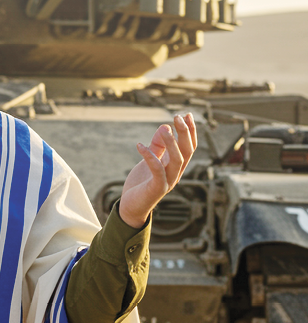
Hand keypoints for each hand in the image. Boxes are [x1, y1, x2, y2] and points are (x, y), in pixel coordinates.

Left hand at [118, 113, 196, 228]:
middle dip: (185, 132)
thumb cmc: (141, 184)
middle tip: (177, 116)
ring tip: (166, 128)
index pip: (189, 147)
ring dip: (172, 142)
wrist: (131, 208)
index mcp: (176, 166)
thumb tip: (164, 127)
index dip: (190, 131)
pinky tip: (139, 145)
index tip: (186, 114)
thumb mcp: (149, 160)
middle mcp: (176, 173)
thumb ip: (157, 146)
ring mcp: (168, 181)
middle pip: (187, 151)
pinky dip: (149, 156)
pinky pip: (157, 170)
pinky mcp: (157, 188)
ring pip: (177, 159)